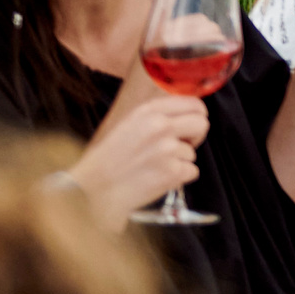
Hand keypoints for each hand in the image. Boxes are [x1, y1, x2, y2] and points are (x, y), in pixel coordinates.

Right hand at [71, 91, 209, 229]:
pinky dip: (179, 178)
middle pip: (202, 123)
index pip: (193, 102)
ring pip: (193, 152)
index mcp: (148, 111)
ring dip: (179, 161)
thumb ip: (157, 117)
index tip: (192, 123)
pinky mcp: (173, 171)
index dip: (196, 114)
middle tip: (181, 145)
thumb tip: (186, 114)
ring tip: (153, 167)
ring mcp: (169, 149)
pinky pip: (192, 172)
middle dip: (196, 136)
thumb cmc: (107, 161)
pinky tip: (157, 178)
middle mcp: (161, 126)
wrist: (92, 190)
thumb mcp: (128, 125)